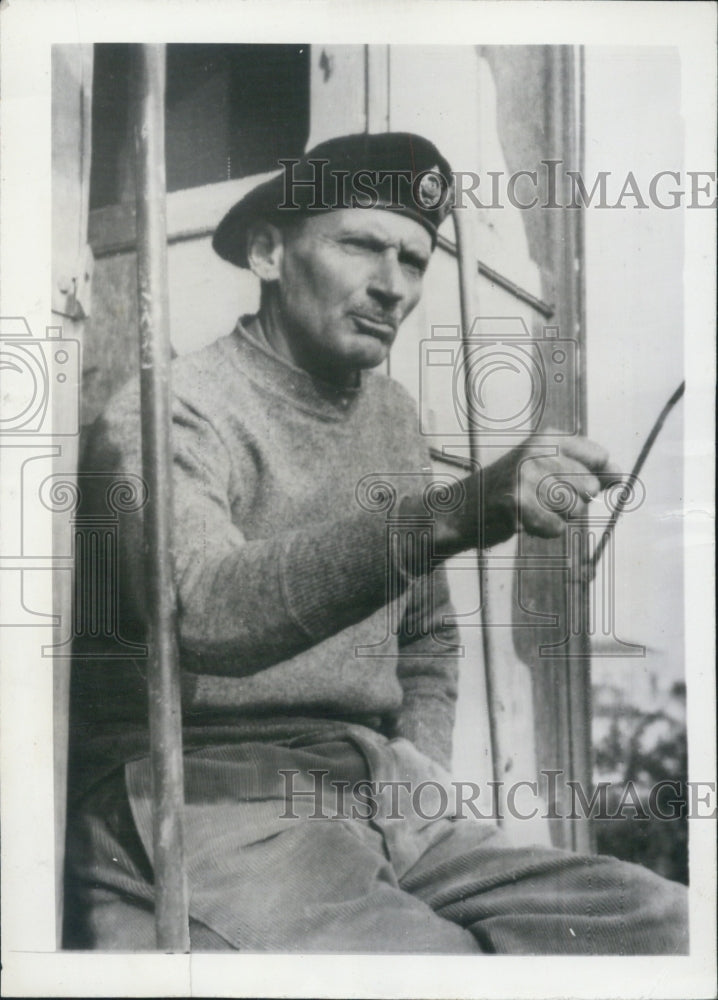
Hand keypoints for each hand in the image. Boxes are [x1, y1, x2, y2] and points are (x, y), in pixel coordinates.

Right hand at [480, 431, 621, 541]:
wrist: (464, 508)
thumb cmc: (512, 488)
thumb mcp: (548, 467)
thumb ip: (588, 470)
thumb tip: (620, 477)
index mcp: (548, 437)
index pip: (600, 457)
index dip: (594, 477)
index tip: (571, 481)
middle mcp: (538, 452)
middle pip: (591, 488)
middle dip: (573, 500)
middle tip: (542, 497)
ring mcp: (526, 477)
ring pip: (576, 510)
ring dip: (559, 516)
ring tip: (533, 508)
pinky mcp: (518, 504)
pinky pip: (557, 528)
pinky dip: (544, 530)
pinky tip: (525, 520)